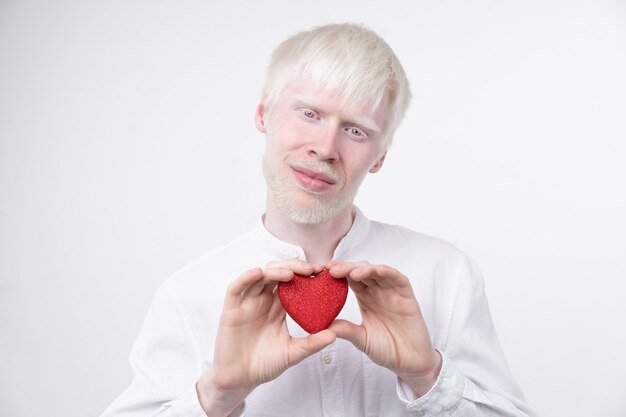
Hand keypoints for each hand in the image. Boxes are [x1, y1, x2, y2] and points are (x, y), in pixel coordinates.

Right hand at [197, 260, 335, 415]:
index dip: (306, 275)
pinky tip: (259, 273)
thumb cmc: (264, 365)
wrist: (240, 380)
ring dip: (275, 271)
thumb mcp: (293, 353)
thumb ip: (311, 343)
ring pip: (260, 276)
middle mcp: (263, 300)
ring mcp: (247, 303)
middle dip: (294, 267)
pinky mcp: (231, 309)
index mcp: (279, 307)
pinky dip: (246, 278)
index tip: (323, 273)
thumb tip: (334, 335)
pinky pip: (236, 289)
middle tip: (311, 269)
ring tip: (291, 273)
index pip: (293, 283)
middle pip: (278, 273)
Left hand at [327, 261, 441, 395]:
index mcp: (365, 298)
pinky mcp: (407, 297)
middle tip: (331, 269)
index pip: (349, 279)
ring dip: (365, 269)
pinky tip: (378, 270)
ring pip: (378, 272)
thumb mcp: (361, 339)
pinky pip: (399, 280)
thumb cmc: (387, 349)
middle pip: (361, 271)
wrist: (410, 362)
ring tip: (351, 272)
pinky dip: (389, 273)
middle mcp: (378, 292)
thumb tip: (323, 325)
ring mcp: (393, 292)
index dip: (337, 273)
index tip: (321, 271)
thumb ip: (346, 330)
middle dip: (346, 268)